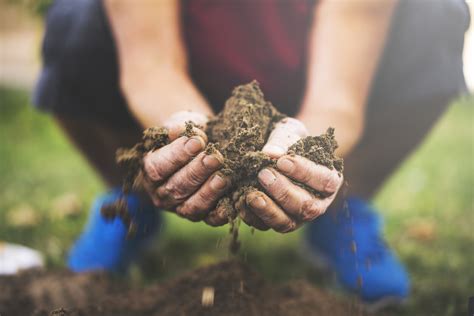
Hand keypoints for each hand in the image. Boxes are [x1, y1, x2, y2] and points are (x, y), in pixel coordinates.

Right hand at [142, 111, 230, 220]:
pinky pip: (210, 220)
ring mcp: (181, 208)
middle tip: (214, 158)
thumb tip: (176, 131)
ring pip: (192, 206)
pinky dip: (221, 213)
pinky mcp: (203, 217)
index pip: (158, 167)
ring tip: (223, 177)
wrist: (204, 145)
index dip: (177, 155)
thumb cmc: (188, 134)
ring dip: (209, 192)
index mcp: (151, 171)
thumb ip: (176, 127)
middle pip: (176, 187)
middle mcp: (162, 194)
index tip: (198, 142)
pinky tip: (231, 203)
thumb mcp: (180, 124)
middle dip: (197, 172)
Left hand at [237, 118, 342, 232]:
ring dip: (268, 210)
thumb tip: (270, 153)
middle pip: (307, 207)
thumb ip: (282, 140)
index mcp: (329, 180)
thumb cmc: (290, 140)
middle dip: (284, 192)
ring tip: (251, 195)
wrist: (278, 152)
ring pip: (287, 223)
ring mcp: (297, 216)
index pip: (324, 181)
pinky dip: (252, 216)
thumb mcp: (290, 132)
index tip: (282, 162)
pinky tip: (240, 201)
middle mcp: (317, 203)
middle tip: (263, 174)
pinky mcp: (276, 222)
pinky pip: (265, 226)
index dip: (304, 173)